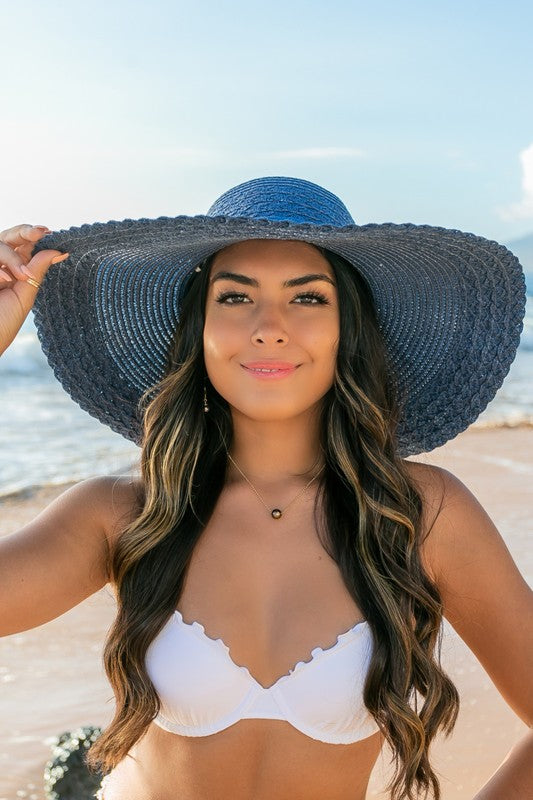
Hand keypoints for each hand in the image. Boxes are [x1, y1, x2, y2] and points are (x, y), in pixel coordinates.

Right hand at [0, 224, 68, 354]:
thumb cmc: (3, 323)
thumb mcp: (24, 296)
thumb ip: (37, 271)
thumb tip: (59, 251)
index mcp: (13, 270)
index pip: (23, 244)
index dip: (34, 235)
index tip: (48, 232)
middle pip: (9, 236)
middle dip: (24, 231)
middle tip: (38, 233)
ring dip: (10, 256)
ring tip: (20, 276)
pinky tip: (2, 280)